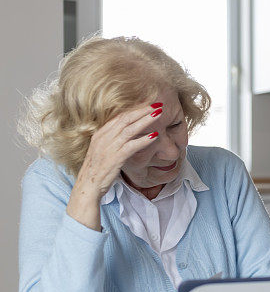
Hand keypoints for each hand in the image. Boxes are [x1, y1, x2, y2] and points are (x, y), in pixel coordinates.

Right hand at [66, 103, 162, 229]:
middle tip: (158, 104)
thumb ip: (114, 140)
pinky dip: (144, 140)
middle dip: (143, 110)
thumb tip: (130, 133)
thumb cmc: (98, 170)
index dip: (135, 109)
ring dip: (145, 120)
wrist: (87, 187)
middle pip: (126, 119)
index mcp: (100, 134)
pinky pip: (131, 146)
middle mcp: (103, 137)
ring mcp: (108, 147)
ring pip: (129, 129)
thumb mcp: (104, 150)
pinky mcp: (114, 158)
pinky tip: (155, 136)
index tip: (148, 104)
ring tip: (159, 114)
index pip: (119, 116)